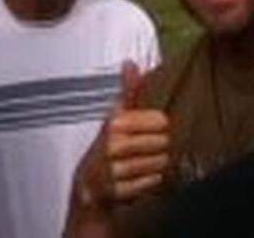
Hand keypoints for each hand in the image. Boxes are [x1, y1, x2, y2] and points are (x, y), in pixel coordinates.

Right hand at [74, 61, 170, 207]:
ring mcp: (117, 170)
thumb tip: (130, 63)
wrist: (89, 183)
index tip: (146, 130)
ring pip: (161, 163)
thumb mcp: (117, 115)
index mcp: (116, 123)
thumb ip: (129, 90)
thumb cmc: (108, 145)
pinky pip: (154, 181)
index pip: (161, 121)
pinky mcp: (122, 190)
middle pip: (164, 142)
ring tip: (139, 163)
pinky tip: (136, 177)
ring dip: (154, 164)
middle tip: (143, 149)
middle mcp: (114, 145)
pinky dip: (149, 181)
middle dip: (158, 147)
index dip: (157, 127)